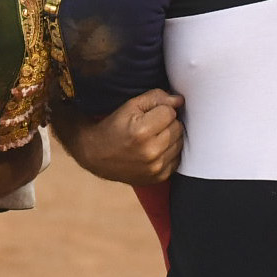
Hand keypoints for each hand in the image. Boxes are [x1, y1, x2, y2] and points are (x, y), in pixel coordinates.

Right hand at [55, 89, 183, 184]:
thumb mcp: (130, 105)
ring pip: (180, 143)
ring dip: (170, 137)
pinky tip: (156, 149)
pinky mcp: (158, 178)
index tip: (151, 113)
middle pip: (178, 128)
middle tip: (152, 124)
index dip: (161, 109)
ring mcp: (155, 168)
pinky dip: (170, 153)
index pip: (170, 112)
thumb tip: (179, 100)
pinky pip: (177, 159)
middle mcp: (150, 152)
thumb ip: (156, 98)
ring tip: (154, 136)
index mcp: (142, 131)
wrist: (97, 155)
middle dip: (167, 122)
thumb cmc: (114, 126)